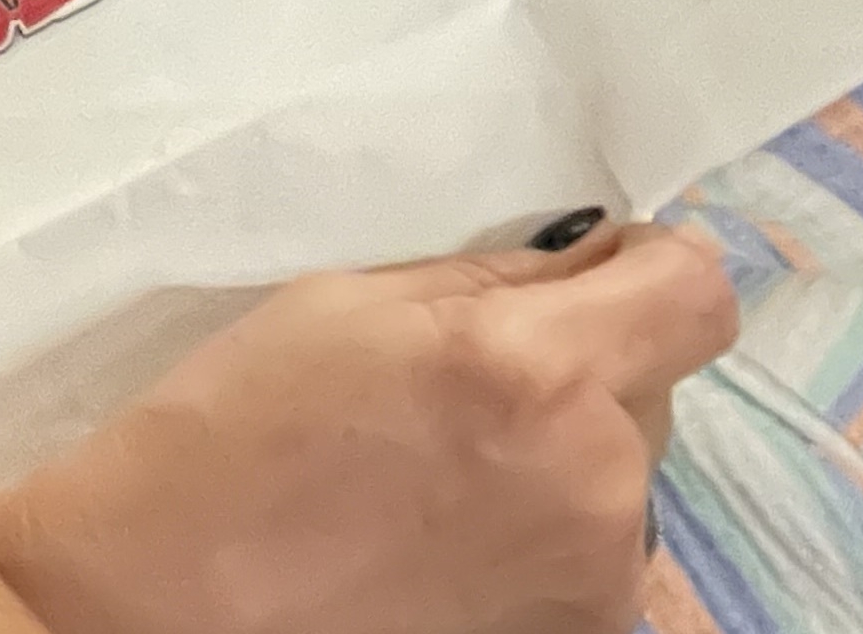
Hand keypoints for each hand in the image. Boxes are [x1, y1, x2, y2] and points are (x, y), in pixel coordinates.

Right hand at [0, 223, 737, 633]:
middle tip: (459, 388)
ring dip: (561, 455)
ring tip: (437, 477)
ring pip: (621, 472)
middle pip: (650, 386)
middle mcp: (593, 476)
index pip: (696, 294)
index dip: (653, 268)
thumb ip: (488, 281)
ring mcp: (595, 574)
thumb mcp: (345, 303)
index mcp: (531, 369)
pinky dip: (538, 531)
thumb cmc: (230, 431)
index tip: (600, 271)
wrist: (166, 597)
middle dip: (580, 369)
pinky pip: (592, 550)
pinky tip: (438, 539)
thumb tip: (587, 265)